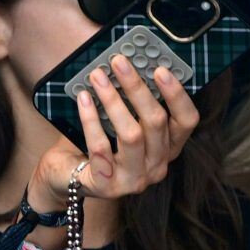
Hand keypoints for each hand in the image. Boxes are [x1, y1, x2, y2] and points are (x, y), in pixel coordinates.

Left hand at [28, 56, 198, 208]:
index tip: (159, 69)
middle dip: (137, 88)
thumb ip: (127, 102)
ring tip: (97, 77)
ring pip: (131, 135)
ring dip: (113, 101)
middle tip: (118, 63)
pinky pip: (100, 148)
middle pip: (156, 123)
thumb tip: (124, 65)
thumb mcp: (116, 123)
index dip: (177, 95)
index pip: (186, 121)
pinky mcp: (108, 186)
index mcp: (167, 148)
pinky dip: (90, 120)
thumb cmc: (95, 145)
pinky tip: (83, 99)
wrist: (63, 179)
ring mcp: (135, 180)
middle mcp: (157, 166)